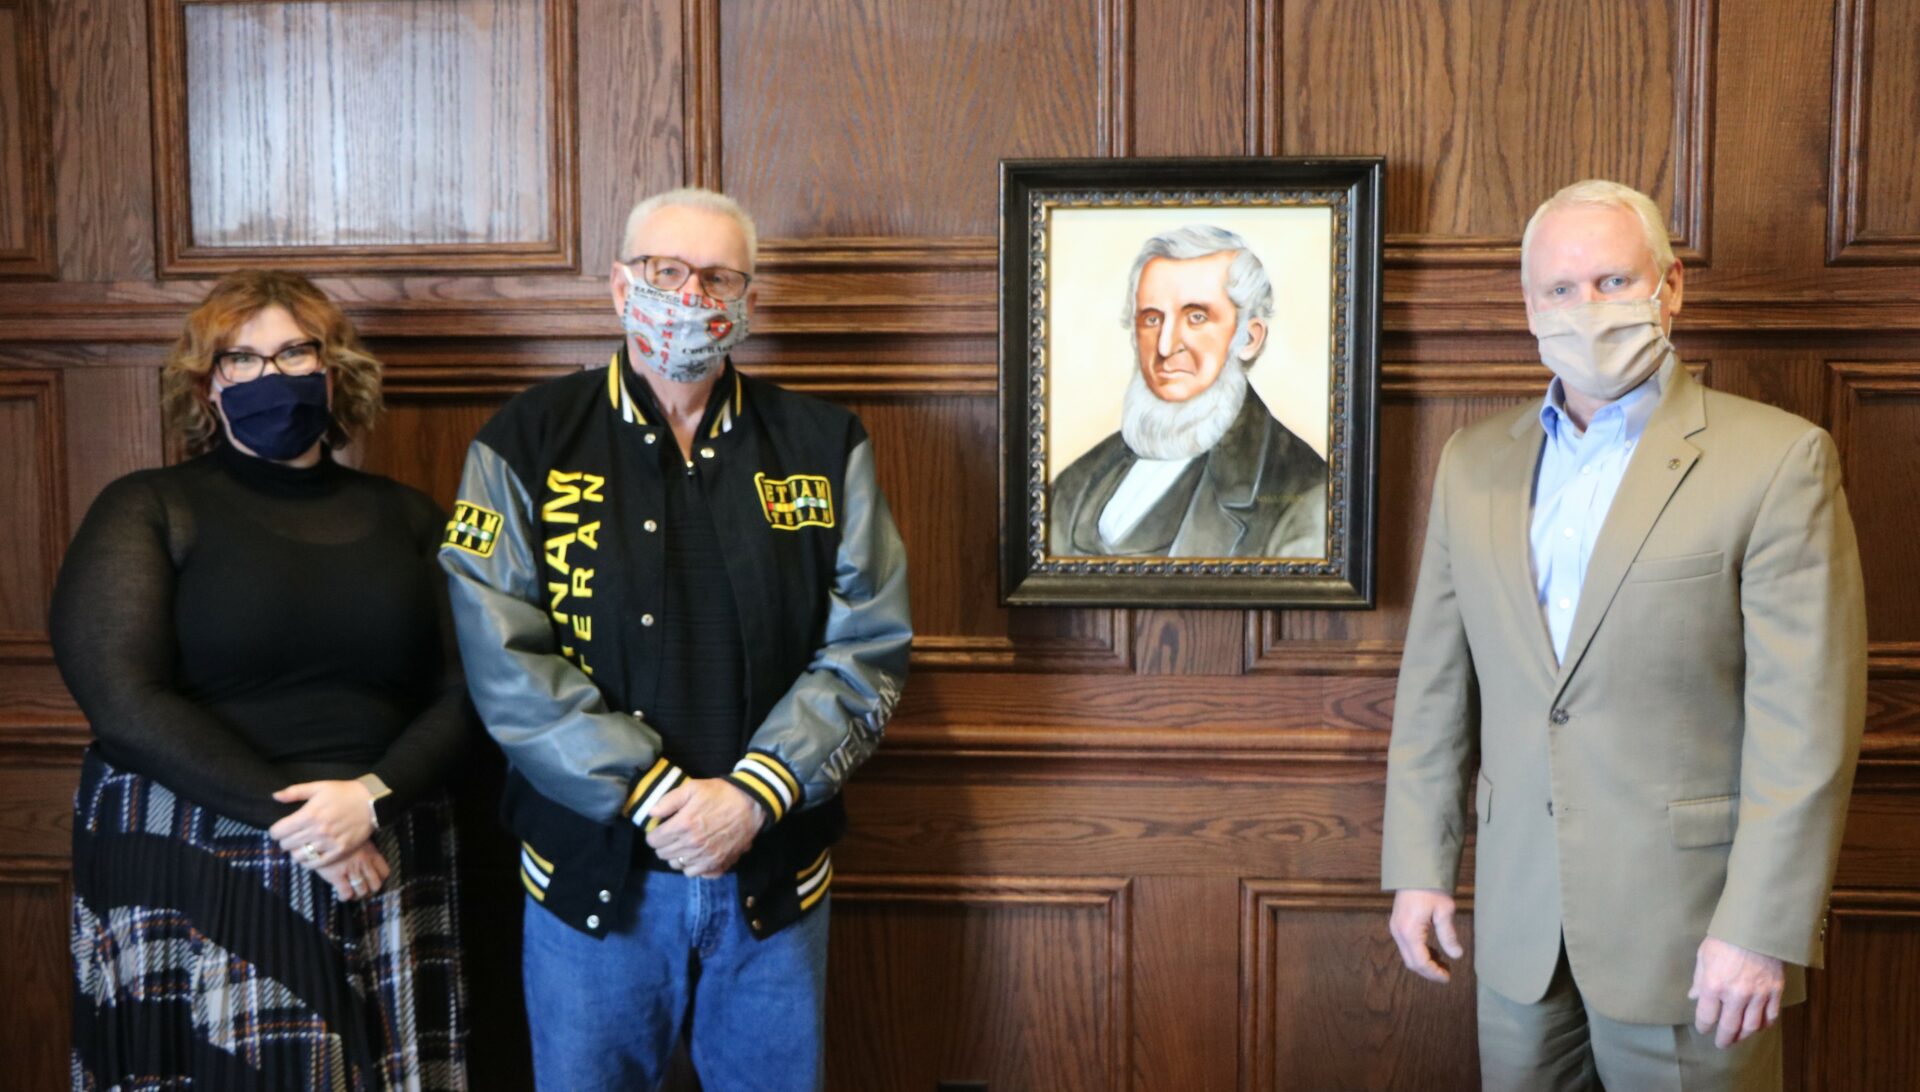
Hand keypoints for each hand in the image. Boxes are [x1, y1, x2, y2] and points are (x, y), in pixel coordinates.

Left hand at [269, 779, 374, 868]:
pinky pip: (315, 864)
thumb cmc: (344, 792)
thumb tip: (275, 796)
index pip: (279, 831)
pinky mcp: (339, 851)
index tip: (279, 829)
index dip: (275, 831)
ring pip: (299, 856)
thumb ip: (294, 792)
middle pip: (287, 845)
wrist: (372, 802)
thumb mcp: (319, 787)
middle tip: (291, 837)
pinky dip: (308, 862)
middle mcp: (317, 830)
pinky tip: (310, 855)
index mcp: (309, 814)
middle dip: (285, 841)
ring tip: (301, 846)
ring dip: (296, 852)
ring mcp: (328, 842)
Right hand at [314, 841, 389, 901]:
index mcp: (370, 852)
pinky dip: (345, 897)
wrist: (318, 834)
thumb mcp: (357, 839)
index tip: (373, 882)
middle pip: (376, 885)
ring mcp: (351, 869)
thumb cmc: (337, 835)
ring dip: (358, 896)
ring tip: (352, 894)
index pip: (384, 872)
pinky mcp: (337, 875)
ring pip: (362, 891)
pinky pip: (346, 893)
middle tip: (362, 891)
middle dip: (370, 891)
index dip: (380, 880)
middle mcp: (363, 862)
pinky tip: (342, 895)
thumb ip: (364, 851)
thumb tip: (366, 864)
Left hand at [645, 779, 764, 877]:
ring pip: (677, 866)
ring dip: (676, 857)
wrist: (751, 805)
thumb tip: (651, 813)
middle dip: (663, 845)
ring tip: (683, 845)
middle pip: (663, 855)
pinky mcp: (718, 865)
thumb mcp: (692, 788)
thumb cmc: (721, 794)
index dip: (654, 833)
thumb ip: (668, 800)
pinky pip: (696, 874)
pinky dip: (693, 866)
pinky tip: (698, 855)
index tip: (660, 829)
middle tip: (671, 836)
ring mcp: (705, 858)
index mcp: (683, 826)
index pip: (654, 840)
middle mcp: (691, 846)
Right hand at [1390, 888, 1465, 982]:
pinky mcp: (1398, 924)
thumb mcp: (1444, 911)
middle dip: (1429, 971)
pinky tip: (1433, 951)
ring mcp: (1396, 928)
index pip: (1421, 962)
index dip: (1434, 973)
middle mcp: (1398, 932)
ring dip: (1424, 963)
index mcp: (1409, 931)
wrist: (1415, 870)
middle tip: (1447, 973)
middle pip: (1412, 962)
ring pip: (1408, 956)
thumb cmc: (1430, 888)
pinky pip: (1407, 946)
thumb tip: (1456, 955)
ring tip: (1443, 964)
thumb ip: (1448, 935)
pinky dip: (1419, 953)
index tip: (1448, 977)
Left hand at [1688, 937, 1783, 1047]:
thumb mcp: (1704, 954)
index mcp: (1714, 984)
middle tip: (1722, 1043)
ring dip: (1744, 1035)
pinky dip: (1765, 1024)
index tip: (1703, 1029)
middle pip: (1730, 1027)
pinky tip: (1759, 1026)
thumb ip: (1699, 978)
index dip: (1703, 1026)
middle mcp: (1736, 994)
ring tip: (1738, 1038)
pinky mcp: (1775, 990)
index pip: (1706, 1016)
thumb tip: (1693, 996)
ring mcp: (1758, 994)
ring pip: (1752, 1026)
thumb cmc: (1726, 937)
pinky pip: (1771, 1015)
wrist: (1758, 925)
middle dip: (1724, 1038)